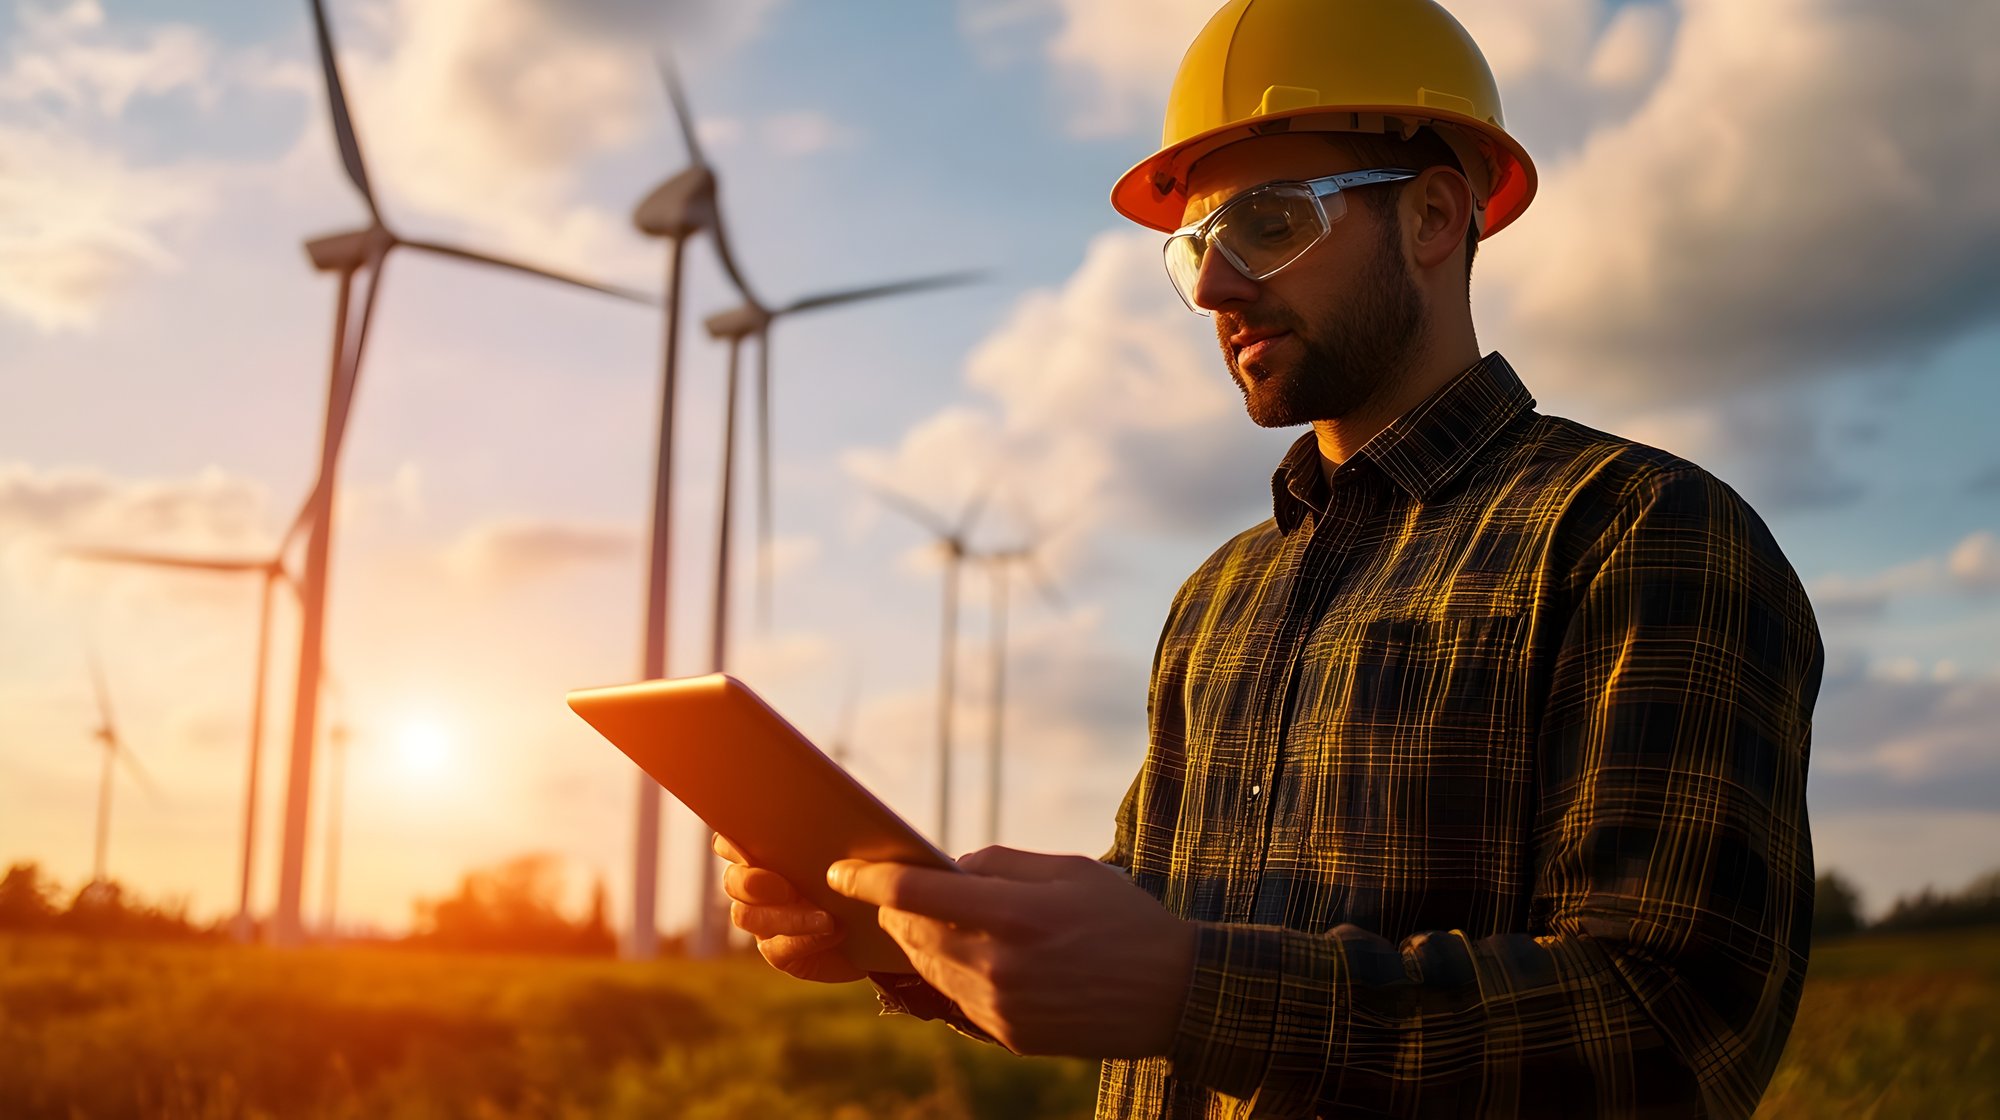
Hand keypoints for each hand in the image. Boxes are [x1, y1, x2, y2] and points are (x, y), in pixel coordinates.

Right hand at [714, 833, 865, 983]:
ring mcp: (764, 922)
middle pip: (732, 882)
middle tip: (786, 888)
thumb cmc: (860, 875)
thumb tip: (823, 823)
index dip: (730, 844)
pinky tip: (834, 931)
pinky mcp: (779, 952)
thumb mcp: (849, 851)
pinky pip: (776, 949)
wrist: (878, 923)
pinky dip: (805, 940)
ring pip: (748, 918)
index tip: (749, 844)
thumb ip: (827, 840)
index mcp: (766, 855)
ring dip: (786, 917)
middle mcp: (757, 888)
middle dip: (752, 883)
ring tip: (825, 917)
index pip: (729, 845)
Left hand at [826, 846, 1196, 1057]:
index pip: (913, 894)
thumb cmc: (1123, 918)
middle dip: (893, 908)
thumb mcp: (1068, 869)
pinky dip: (949, 971)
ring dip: (917, 940)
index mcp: (1014, 914)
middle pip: (912, 933)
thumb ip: (999, 864)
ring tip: (926, 918)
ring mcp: (1001, 1007)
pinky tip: (966, 952)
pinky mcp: (1009, 1035)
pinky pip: (956, 998)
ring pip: (927, 968)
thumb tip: (944, 868)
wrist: (1174, 995)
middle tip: (890, 889)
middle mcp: (999, 965)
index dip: (868, 879)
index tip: (842, 870)